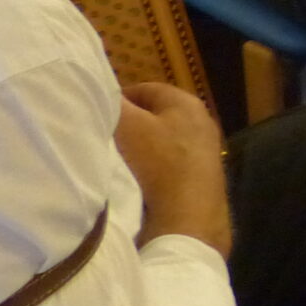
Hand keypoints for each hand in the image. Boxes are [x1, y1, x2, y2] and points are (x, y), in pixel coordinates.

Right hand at [115, 82, 231, 255]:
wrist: (189, 216)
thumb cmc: (159, 161)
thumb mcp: (129, 125)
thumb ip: (115, 104)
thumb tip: (103, 90)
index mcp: (187, 102)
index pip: (146, 89)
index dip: (120, 98)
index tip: (99, 113)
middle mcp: (202, 121)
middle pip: (156, 116)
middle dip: (132, 123)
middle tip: (107, 136)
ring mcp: (206, 150)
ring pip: (164, 140)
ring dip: (143, 148)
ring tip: (120, 159)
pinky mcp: (204, 176)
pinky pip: (172, 163)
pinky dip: (155, 167)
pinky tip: (141, 179)